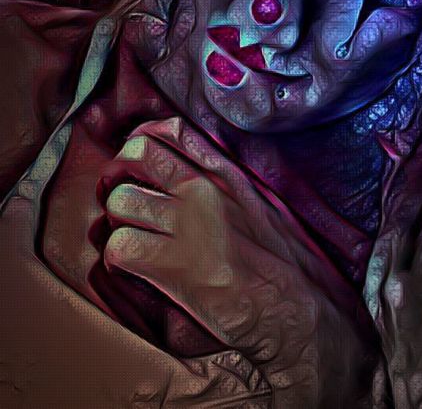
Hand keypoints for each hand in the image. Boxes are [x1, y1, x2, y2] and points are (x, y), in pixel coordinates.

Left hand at [0, 163, 270, 407]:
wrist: (287, 307)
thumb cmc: (279, 259)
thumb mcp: (260, 201)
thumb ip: (226, 179)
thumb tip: (190, 166)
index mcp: (225, 173)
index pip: (171, 130)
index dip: (142, 142)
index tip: (136, 164)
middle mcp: (203, 190)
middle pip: (137, 154)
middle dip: (119, 175)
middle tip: (124, 199)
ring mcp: (188, 225)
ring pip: (120, 201)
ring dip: (118, 221)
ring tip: (133, 236)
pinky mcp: (173, 265)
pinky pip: (119, 246)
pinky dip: (117, 257)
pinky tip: (132, 266)